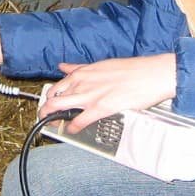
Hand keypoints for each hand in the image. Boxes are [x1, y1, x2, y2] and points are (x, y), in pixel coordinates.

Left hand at [39, 54, 176, 132]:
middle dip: (45, 110)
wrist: (149, 75)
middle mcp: (82, 83)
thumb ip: (78, 67)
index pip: (57, 86)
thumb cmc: (129, 70)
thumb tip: (62, 66)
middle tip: (45, 117)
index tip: (49, 103)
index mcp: (82, 72)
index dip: (49, 97)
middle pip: (53, 98)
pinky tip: (71, 130)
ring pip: (59, 108)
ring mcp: (89, 96)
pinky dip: (72, 128)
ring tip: (52, 125)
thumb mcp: (99, 64)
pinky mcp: (100, 108)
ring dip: (52, 119)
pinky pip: (79, 121)